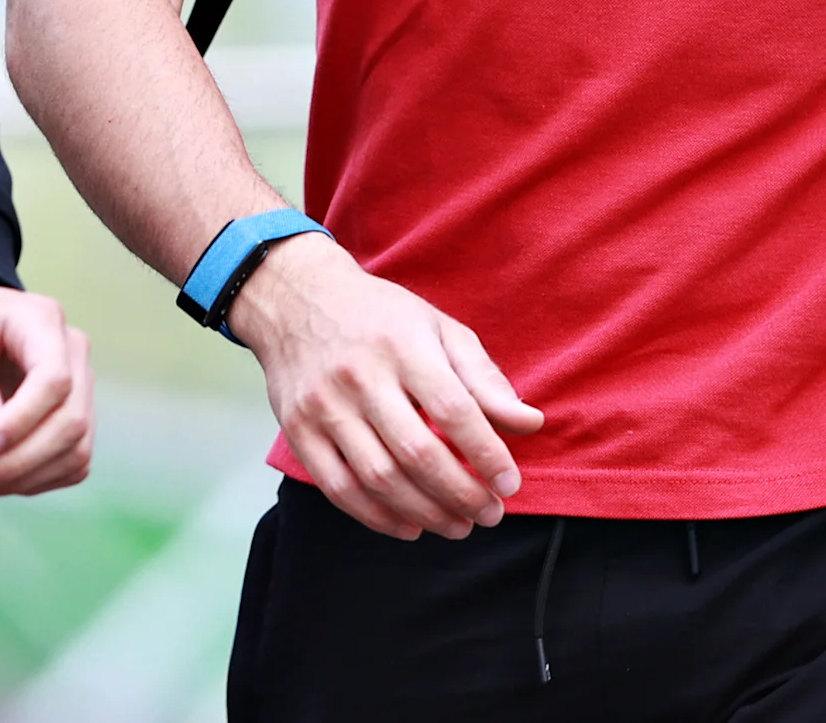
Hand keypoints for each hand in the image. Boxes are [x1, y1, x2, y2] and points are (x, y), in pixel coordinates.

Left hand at [0, 264, 93, 498]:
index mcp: (40, 319)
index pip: (54, 379)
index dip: (22, 421)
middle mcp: (70, 349)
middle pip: (70, 419)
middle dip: (21, 460)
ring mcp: (77, 382)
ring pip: (76, 446)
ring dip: (27, 478)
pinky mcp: (70, 413)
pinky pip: (70, 459)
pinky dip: (36, 480)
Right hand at [226, 233, 539, 539]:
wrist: (295, 299)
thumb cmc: (380, 317)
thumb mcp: (437, 328)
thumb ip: (484, 378)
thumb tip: (531, 423)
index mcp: (402, 344)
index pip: (453, 409)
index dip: (486, 454)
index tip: (510, 484)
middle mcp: (359, 375)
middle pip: (416, 452)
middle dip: (461, 494)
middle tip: (490, 514)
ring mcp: (323, 404)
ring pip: (379, 477)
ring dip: (426, 513)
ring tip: (458, 525)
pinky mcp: (297, 429)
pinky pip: (339, 488)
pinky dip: (377, 517)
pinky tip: (410, 526)